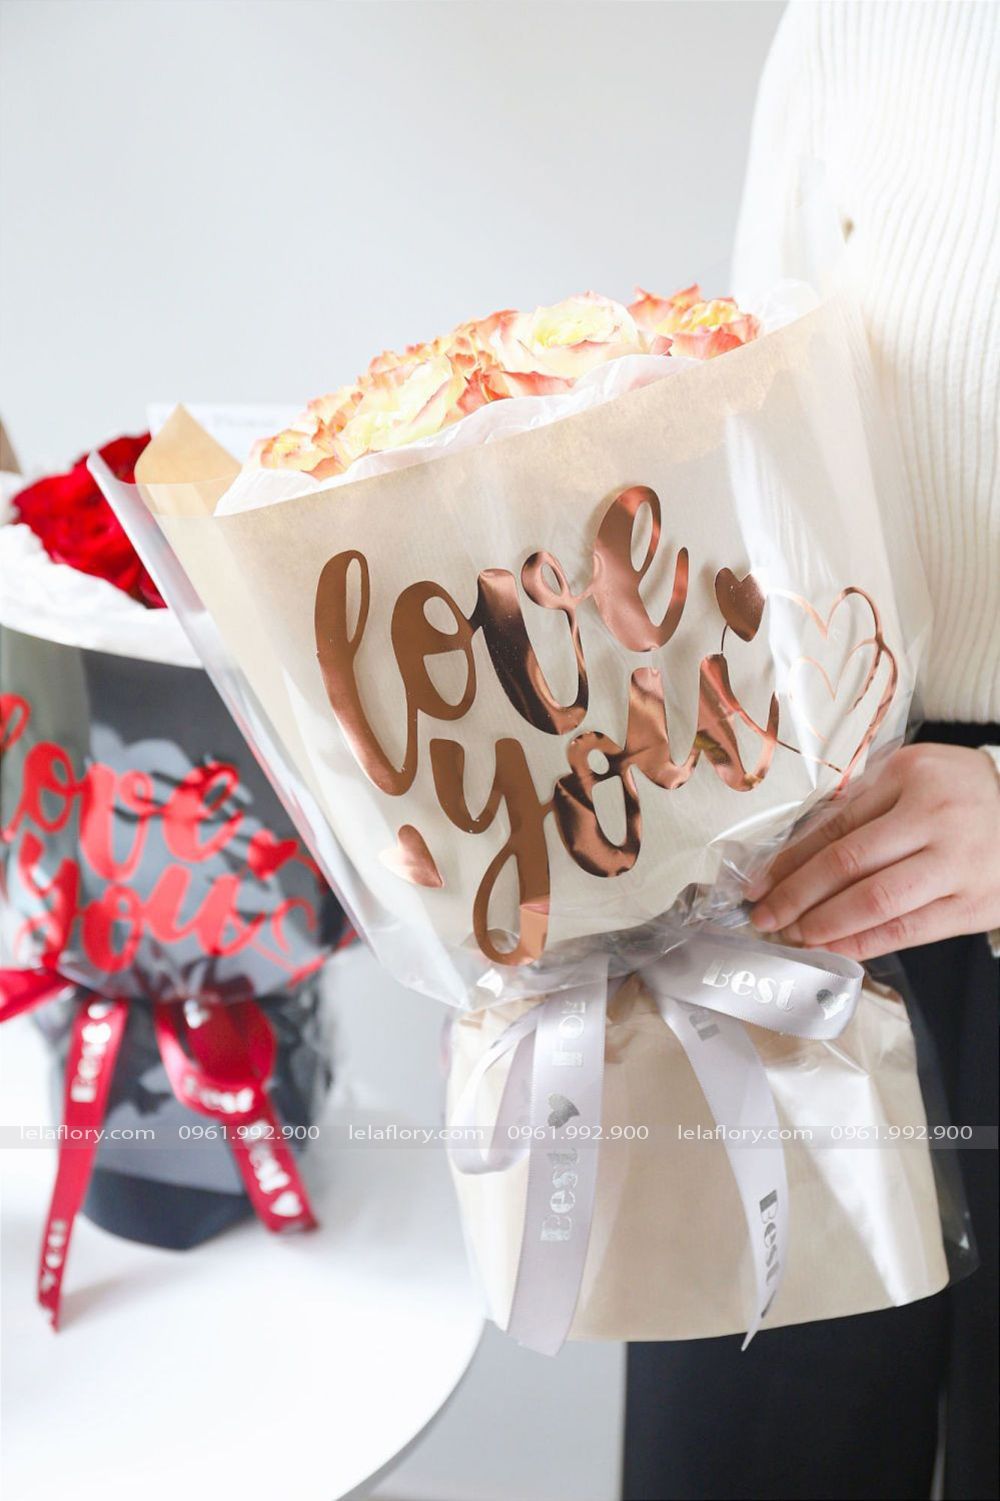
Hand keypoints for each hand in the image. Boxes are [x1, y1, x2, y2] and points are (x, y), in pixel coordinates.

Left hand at [749, 743, 999, 959]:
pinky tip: (833, 949)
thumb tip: (796, 853)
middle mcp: (935, 819)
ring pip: (876, 902)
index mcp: (912, 777)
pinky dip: (864, 943)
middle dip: (797, 895)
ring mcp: (957, 865)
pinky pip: (908, 931)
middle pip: (849, 863)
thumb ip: (861, 805)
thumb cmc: (959, 793)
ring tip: (792, 936)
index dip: (791, 859)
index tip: (759, 883)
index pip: (837, 824)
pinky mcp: (973, 905)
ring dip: (824, 925)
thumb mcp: (912, 775)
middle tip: (764, 917)